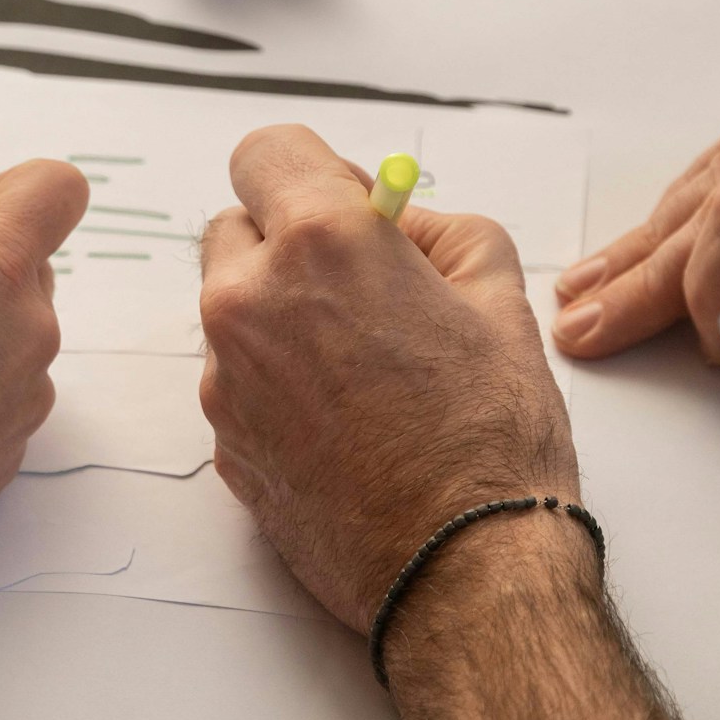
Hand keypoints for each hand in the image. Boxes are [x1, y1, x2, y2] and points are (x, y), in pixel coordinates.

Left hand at [199, 125, 577, 631]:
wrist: (461, 568)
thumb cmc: (490, 437)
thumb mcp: (498, 294)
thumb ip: (438, 230)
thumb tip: (398, 219)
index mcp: (318, 243)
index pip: (264, 151)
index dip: (312, 171)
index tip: (348, 204)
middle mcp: (250, 302)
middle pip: (234, 227)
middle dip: (288, 244)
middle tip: (359, 287)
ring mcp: (225, 378)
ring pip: (234, 311)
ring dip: (281, 318)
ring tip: (362, 369)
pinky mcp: (220, 442)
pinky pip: (238, 382)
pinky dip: (277, 385)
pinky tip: (344, 422)